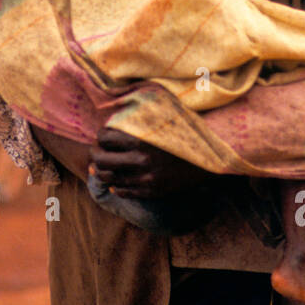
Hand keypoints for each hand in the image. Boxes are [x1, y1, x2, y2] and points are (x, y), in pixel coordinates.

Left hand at [89, 127, 211, 199]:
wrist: (209, 159)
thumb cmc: (183, 133)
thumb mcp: (161, 119)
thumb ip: (138, 116)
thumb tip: (110, 113)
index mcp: (142, 139)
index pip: (104, 137)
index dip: (100, 136)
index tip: (104, 137)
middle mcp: (141, 160)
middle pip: (101, 159)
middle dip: (95, 154)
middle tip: (97, 152)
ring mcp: (146, 178)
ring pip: (109, 177)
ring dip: (102, 171)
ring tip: (103, 167)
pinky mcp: (152, 191)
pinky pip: (124, 191)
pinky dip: (116, 186)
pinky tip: (116, 181)